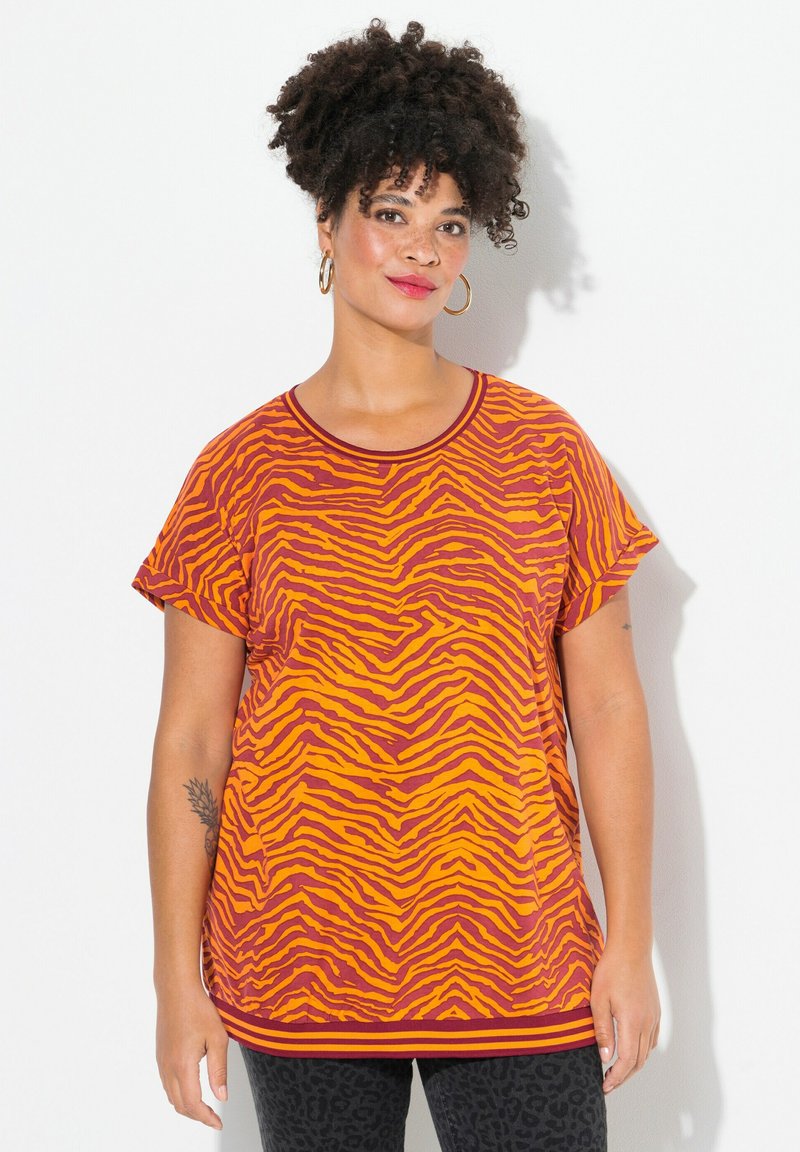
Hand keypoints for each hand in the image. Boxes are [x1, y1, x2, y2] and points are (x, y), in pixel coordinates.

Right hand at [155, 982, 229, 1128]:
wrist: (176, 990)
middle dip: (197, 1116)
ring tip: (205, 1107)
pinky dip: (179, 1094)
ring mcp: (161, 1062)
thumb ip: (219, 1070)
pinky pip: (167, 1085)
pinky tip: (191, 1089)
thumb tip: (221, 1096)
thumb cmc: (198, 1009)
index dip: (206, 1117)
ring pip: (172, 1096)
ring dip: (187, 1106)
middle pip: (180, 1105)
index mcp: (183, 1065)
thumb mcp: (217, 1038)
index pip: (193, 1103)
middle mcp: (168, 1068)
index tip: (218, 1122)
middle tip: (214, 1118)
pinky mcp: (160, 1056)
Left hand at [590, 943, 659, 1093]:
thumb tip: (605, 1058)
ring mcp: (654, 1017)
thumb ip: (602, 1030)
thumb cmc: (611, 970)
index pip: (627, 1060)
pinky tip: (631, 1050)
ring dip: (633, 1065)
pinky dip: (642, 1051)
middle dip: (624, 1076)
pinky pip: (652, 1039)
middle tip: (608, 1084)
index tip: (605, 1086)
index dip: (616, 1078)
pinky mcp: (655, 1010)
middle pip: (639, 1061)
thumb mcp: (598, 999)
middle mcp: (647, 1023)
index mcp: (632, 1022)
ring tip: (617, 1071)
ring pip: (647, 1051)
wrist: (631, 948)